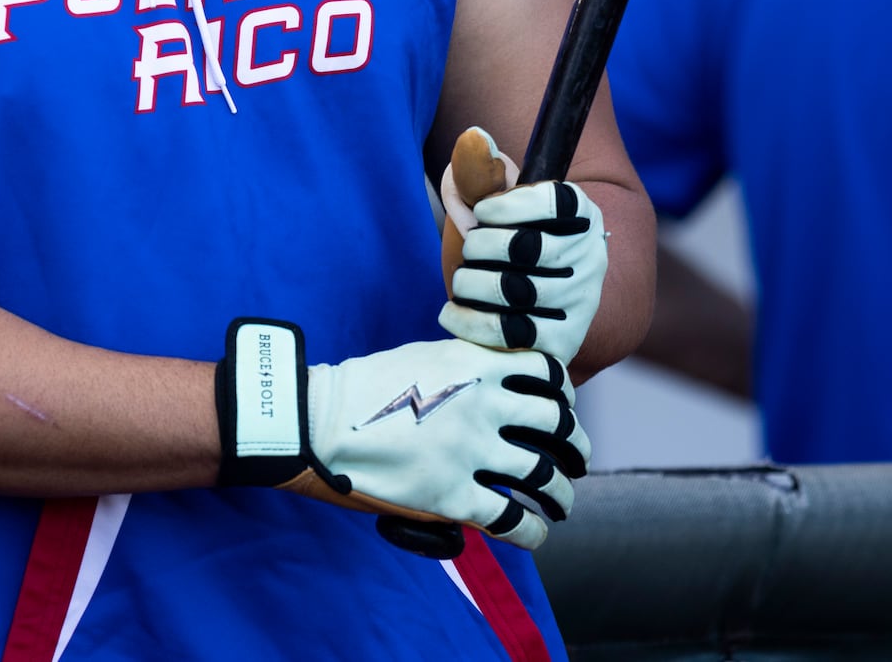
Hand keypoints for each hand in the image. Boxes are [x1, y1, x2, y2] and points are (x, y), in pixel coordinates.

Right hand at [306, 338, 587, 550]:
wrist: (314, 419)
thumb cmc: (362, 389)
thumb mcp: (422, 357)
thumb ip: (466, 368)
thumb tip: (499, 387)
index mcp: (475, 363)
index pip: (550, 374)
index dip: (566, 395)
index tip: (562, 410)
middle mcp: (482, 403)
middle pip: (559, 425)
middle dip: (577, 447)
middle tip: (576, 460)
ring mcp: (470, 451)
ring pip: (546, 477)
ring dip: (562, 494)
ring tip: (561, 503)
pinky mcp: (452, 495)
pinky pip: (513, 522)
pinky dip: (533, 533)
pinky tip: (533, 534)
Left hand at [439, 137, 608, 366]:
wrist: (519, 306)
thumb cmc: (498, 244)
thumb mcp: (488, 205)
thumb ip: (478, 172)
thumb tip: (475, 138)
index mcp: (580, 215)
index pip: (554, 201)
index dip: (508, 205)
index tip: (483, 211)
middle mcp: (591, 259)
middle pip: (525, 246)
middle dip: (481, 247)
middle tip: (472, 252)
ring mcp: (580, 304)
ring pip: (515, 290)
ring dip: (471, 283)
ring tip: (464, 282)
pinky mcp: (561, 344)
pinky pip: (510, 333)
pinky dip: (470, 321)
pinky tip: (452, 311)